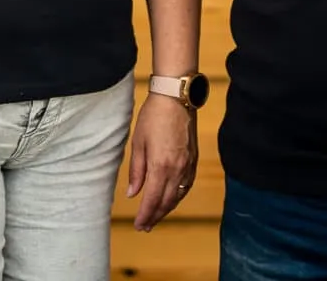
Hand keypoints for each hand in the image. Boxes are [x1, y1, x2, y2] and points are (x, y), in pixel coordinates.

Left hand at [125, 92, 196, 230]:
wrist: (176, 98)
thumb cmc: (153, 117)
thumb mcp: (138, 142)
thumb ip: (136, 170)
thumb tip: (132, 193)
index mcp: (160, 166)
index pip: (153, 199)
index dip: (145, 215)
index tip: (138, 225)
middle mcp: (177, 169)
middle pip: (166, 202)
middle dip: (155, 216)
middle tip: (144, 227)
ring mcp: (188, 165)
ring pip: (178, 196)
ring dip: (167, 209)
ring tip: (156, 217)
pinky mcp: (193, 160)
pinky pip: (186, 186)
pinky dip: (178, 197)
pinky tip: (171, 200)